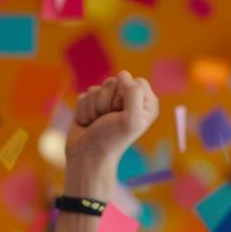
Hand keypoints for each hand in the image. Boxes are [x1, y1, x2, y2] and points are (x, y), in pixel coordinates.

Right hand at [65, 71, 157, 189]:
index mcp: (146, 104)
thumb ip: (133, 92)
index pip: (135, 81)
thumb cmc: (111, 140)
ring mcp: (109, 103)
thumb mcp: (131, 119)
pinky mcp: (93, 105)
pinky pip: (84, 96)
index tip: (121, 114)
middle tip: (108, 121)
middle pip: (114, 82)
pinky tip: (89, 123)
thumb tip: (122, 75)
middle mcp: (129, 101)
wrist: (87, 157)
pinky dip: (84, 110)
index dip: (124, 95)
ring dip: (94, 107)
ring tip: (98, 124)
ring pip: (97, 88)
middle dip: (107, 102)